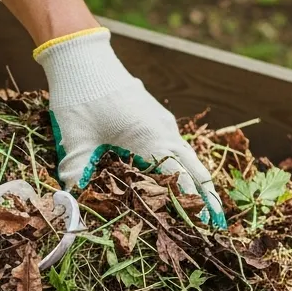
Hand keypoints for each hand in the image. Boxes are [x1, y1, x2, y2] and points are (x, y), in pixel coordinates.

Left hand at [35, 28, 225, 227]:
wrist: (81, 59)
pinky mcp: (155, 117)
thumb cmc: (79, 100)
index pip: (182, 183)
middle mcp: (166, 132)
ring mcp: (163, 122)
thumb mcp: (73, 146)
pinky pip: (177, 147)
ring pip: (190, 158)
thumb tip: (74, 214)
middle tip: (217, 227)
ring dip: (197, 183)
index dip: (194, 210)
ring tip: (205, 209)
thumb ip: (77, 182)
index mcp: (152, 141)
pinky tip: (177, 181)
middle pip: (197, 172)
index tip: (207, 231)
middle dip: (208, 201)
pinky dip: (183, 167)